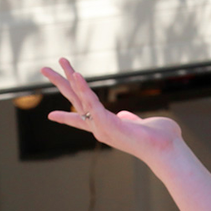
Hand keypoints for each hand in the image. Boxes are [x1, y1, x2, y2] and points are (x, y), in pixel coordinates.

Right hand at [40, 58, 182, 168]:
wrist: (167, 150)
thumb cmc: (159, 140)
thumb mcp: (140, 125)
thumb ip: (130, 119)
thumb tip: (127, 116)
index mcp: (107, 127)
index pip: (82, 119)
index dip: (66, 116)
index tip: (50, 115)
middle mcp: (100, 127)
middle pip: (75, 100)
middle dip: (59, 83)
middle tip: (43, 68)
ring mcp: (102, 126)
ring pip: (80, 97)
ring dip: (69, 77)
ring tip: (61, 60)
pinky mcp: (107, 123)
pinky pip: (91, 102)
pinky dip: (83, 88)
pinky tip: (75, 74)